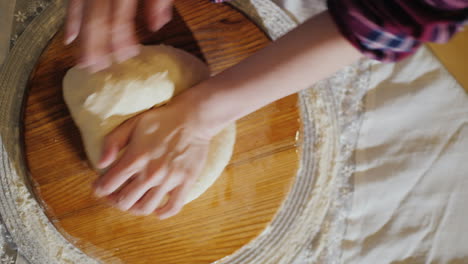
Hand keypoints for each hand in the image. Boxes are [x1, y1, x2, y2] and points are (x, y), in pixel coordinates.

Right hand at [65, 0, 173, 71]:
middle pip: (97, 14)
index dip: (120, 36)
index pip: (120, 12)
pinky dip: (71, 18)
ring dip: (81, 36)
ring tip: (81, 61)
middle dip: (95, 43)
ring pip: (82, 9)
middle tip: (95, 68)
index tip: (124, 56)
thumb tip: (157, 26)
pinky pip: (74, 0)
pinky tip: (69, 38)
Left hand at [93, 103, 211, 218]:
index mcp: (135, 158)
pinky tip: (157, 210)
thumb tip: (100, 163)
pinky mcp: (185, 182)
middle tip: (115, 195)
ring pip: (145, 208)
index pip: (108, 185)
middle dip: (114, 200)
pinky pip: (173, 207)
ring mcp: (169, 180)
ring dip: (135, 208)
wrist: (193, 118)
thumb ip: (112, 142)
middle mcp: (151, 173)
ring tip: (134, 201)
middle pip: (124, 201)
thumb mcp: (132, 123)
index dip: (99, 188)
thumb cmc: (162, 119)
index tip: (100, 187)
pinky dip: (163, 213)